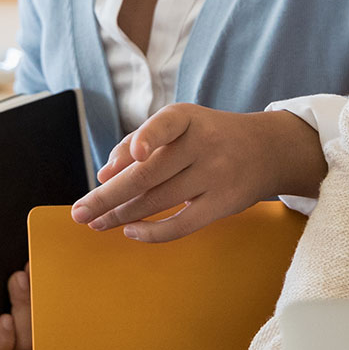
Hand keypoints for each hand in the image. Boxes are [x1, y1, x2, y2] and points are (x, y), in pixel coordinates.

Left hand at [70, 105, 323, 243]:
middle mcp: (205, 144)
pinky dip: (152, 231)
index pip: (166, 124)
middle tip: (79, 212)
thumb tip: (104, 174)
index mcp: (189, 118)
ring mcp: (217, 175)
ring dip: (121, 215)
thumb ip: (142, 140)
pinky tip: (131, 231)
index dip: (148, 138)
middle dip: (108, 196)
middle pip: (149, 174)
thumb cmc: (211, 136)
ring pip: (158, 201)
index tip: (133, 156)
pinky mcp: (224, 203)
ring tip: (96, 223)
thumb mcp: (183, 124)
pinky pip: (182, 224)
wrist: (269, 149)